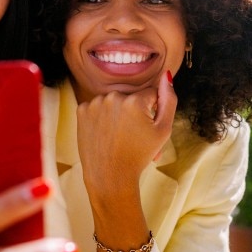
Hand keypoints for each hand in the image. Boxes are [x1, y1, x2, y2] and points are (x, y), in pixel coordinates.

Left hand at [76, 71, 176, 193]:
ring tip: (120, 137)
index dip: (153, 111)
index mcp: (134, 100)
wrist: (109, 176)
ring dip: (118, 114)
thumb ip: (169, 100)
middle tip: (135, 136)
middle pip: (131, 98)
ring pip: (114, 102)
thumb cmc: (139, 155)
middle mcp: (112, 96)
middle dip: (135, 113)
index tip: (147, 128)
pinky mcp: (82, 111)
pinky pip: (98, 108)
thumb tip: (166, 75)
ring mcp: (94, 103)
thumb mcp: (163, 130)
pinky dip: (102, 118)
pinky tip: (106, 133)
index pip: (150, 94)